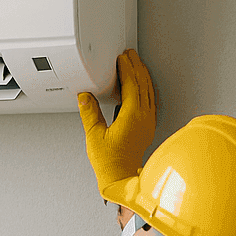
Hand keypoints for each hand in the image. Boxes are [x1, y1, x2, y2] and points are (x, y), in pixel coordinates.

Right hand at [77, 49, 156, 192]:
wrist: (121, 179)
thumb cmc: (110, 163)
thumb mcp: (94, 136)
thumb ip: (90, 113)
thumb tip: (85, 96)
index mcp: (132, 115)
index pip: (131, 84)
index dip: (126, 69)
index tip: (121, 58)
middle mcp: (143, 117)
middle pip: (143, 84)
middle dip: (136, 67)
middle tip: (130, 55)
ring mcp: (147, 122)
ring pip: (149, 91)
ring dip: (142, 76)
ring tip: (136, 66)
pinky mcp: (146, 128)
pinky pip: (150, 101)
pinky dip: (145, 89)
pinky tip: (141, 88)